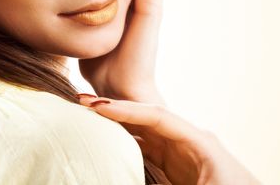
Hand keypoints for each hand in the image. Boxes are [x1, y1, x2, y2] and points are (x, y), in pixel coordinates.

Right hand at [78, 95, 261, 184]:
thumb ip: (159, 182)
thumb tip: (123, 177)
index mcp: (198, 140)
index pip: (156, 116)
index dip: (126, 109)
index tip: (96, 104)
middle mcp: (188, 140)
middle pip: (146, 118)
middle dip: (116, 110)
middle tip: (81, 103)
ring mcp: (182, 152)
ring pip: (144, 133)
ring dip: (118, 125)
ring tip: (89, 118)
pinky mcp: (178, 165)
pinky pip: (148, 149)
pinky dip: (127, 143)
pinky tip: (109, 141)